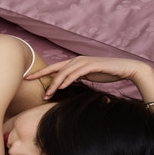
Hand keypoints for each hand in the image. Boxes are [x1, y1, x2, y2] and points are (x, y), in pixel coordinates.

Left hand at [26, 56, 149, 99]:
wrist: (125, 68)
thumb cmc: (107, 73)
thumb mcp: (87, 76)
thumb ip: (76, 77)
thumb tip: (65, 83)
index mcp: (74, 62)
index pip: (54, 67)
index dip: (41, 72)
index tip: (28, 77)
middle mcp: (77, 60)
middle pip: (55, 68)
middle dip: (41, 75)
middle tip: (28, 81)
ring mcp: (84, 62)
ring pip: (64, 72)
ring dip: (54, 84)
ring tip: (47, 94)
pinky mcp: (91, 66)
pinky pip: (76, 73)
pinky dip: (67, 80)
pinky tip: (61, 87)